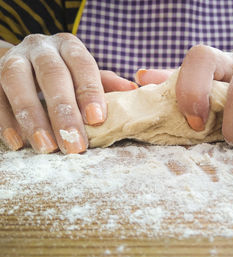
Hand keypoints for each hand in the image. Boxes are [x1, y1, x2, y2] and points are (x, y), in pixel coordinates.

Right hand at [0, 33, 135, 153]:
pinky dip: (5, 121)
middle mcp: (41, 48)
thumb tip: (133, 92)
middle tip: (74, 145)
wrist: (26, 64)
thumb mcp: (87, 75)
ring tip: (46, 147)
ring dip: (32, 118)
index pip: (82, 64)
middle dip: (63, 112)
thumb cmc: (66, 74)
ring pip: (18, 83)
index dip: (89, 92)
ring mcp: (13, 60)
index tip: (97, 120)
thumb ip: (107, 83)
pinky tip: (18, 143)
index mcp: (69, 46)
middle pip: (52, 74)